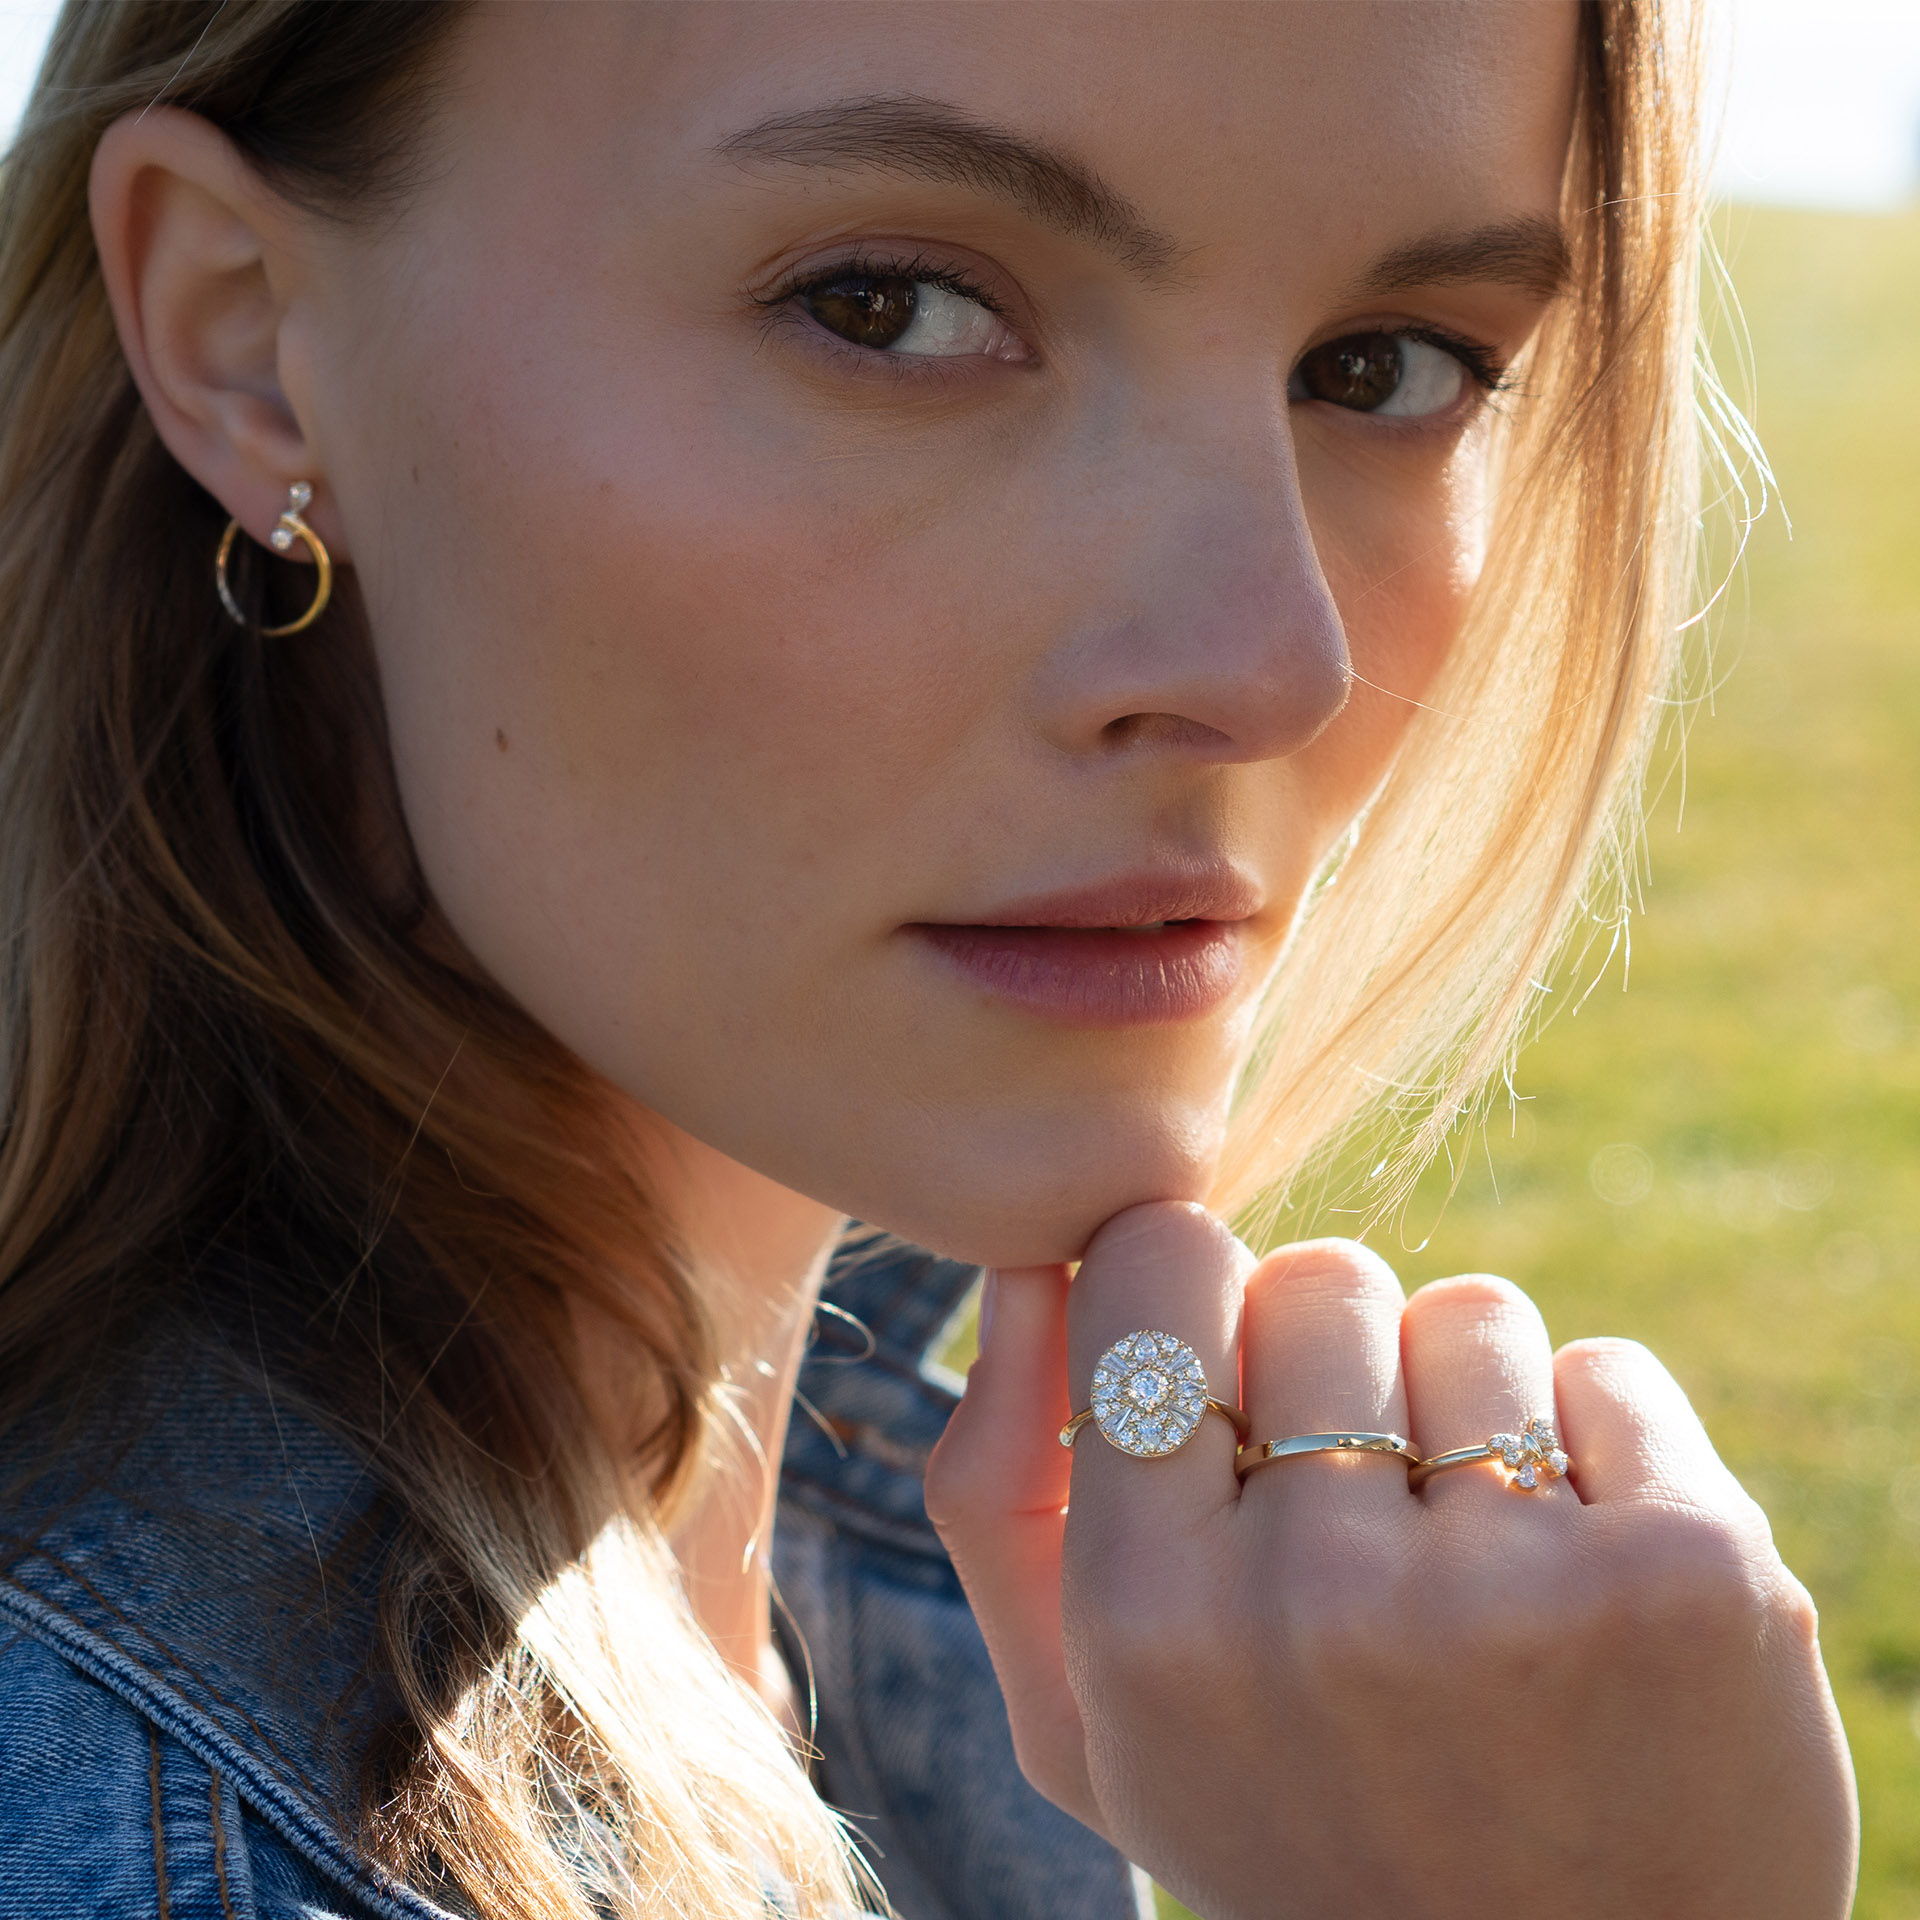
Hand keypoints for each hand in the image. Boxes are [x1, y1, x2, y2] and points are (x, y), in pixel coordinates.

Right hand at [926, 1201, 1856, 1919]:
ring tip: (1472, 1566)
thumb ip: (1001, 1489)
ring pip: (1469, 1311)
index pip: (1154, 1259)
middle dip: (1334, 1367)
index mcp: (1148, 1619)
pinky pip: (1609, 1370)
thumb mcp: (1084, 1715)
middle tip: (1359, 1518)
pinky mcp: (1690, 1576)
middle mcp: (1320, 1599)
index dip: (1186, 1290)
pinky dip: (1602, 1451)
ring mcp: (1515, 1588)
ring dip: (1467, 1409)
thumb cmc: (1289, 1827)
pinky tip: (1584, 1590)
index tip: (1221, 1376)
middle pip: (1319, 1276)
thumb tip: (1025, 1267)